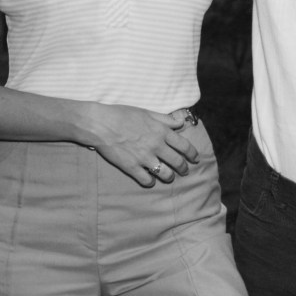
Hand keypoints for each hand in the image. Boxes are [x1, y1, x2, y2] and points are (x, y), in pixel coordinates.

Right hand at [78, 105, 199, 187]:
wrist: (101, 124)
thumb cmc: (123, 115)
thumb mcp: (147, 113)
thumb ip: (165, 119)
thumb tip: (180, 123)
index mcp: (162, 132)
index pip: (184, 146)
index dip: (192, 154)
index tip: (195, 158)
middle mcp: (156, 146)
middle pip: (177, 162)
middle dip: (184, 168)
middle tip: (185, 171)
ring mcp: (144, 158)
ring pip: (165, 173)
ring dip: (170, 177)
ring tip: (170, 177)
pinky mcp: (131, 167)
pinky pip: (146, 180)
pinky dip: (151, 182)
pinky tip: (151, 180)